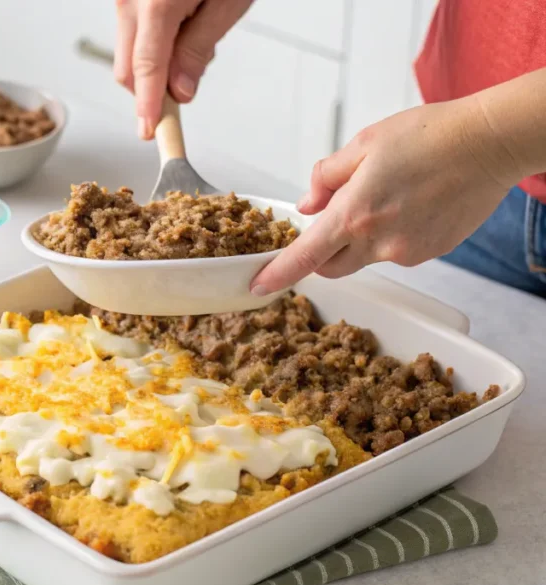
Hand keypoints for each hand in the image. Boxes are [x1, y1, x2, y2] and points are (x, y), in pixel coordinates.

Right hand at [114, 0, 253, 138]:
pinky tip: (181, 26)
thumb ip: (199, 47)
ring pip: (127, 54)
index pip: (146, 66)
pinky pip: (132, 35)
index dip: (148, 105)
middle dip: (151, 91)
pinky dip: (151, 45)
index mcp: (156, 2)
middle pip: (128, 69)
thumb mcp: (226, 3)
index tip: (150, 131)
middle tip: (185, 89)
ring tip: (193, 38)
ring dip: (153, 66)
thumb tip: (180, 90)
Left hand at [251, 98, 517, 295]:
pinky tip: (415, 203)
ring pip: (366, 257)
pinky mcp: (430, 253)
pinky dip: (395, 234)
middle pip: (332, 266)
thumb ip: (327, 177)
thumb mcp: (364, 144)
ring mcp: (407, 252)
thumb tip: (307, 204)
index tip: (258, 285)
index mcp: (354, 213)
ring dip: (364, 237)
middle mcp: (378, 242)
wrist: (491, 143)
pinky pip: (398, 251)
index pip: (305, 256)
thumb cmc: (429, 136)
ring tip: (391, 194)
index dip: (278, 274)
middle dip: (322, 254)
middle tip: (333, 221)